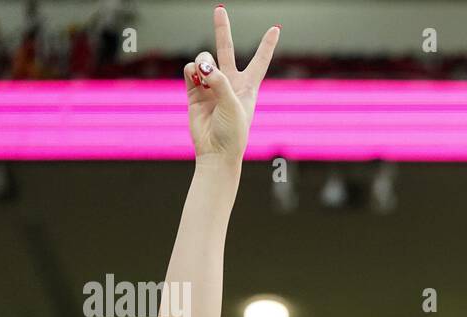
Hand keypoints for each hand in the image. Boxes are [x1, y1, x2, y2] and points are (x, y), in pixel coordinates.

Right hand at [184, 8, 278, 162]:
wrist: (216, 152)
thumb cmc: (233, 133)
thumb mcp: (233, 105)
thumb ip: (219, 81)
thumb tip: (202, 64)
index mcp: (248, 87)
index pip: (259, 61)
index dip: (266, 45)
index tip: (275, 29)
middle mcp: (229, 83)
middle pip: (225, 50)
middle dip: (222, 29)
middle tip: (220, 9)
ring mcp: (210, 86)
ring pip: (204, 59)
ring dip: (203, 62)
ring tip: (204, 76)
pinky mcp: (194, 92)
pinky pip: (190, 71)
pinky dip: (192, 70)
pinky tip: (195, 77)